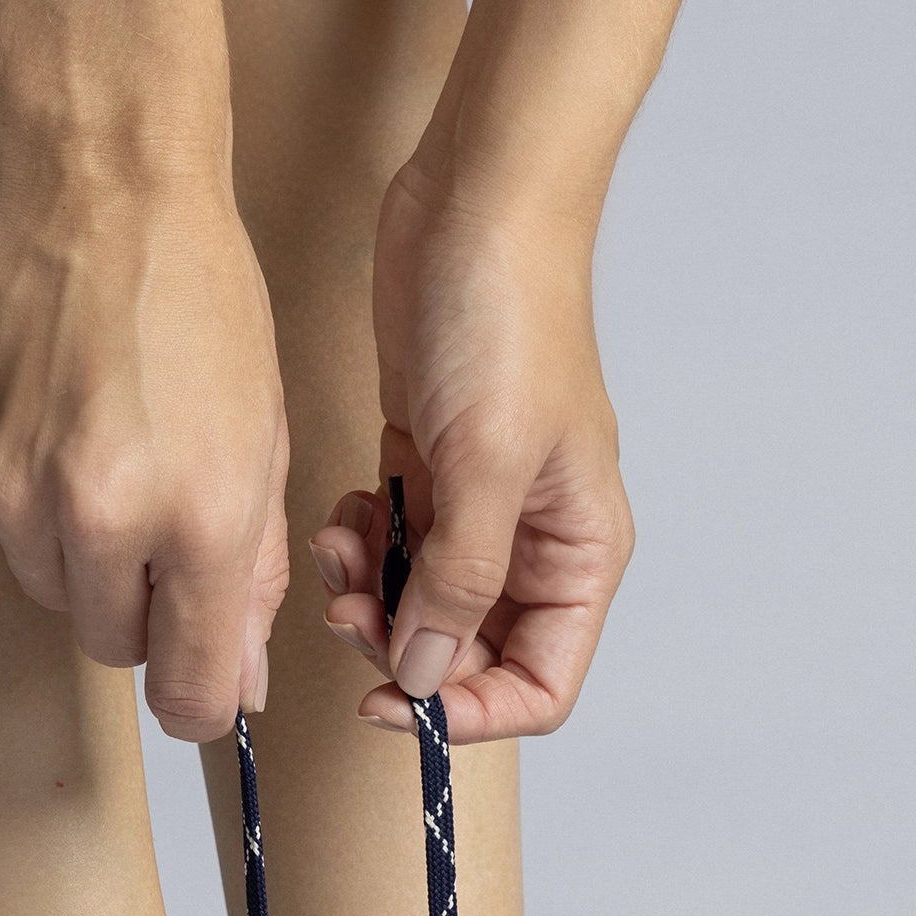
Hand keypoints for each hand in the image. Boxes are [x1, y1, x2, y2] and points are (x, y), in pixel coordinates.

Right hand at [0, 155, 288, 740]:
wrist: (94, 179)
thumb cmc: (198, 295)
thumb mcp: (265, 438)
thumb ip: (252, 572)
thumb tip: (236, 683)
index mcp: (198, 518)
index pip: (187, 689)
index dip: (200, 700)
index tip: (202, 688)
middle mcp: (95, 517)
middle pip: (111, 646)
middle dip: (142, 608)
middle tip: (162, 519)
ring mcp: (8, 487)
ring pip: (47, 588)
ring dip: (81, 550)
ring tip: (106, 446)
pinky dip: (24, 494)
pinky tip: (50, 415)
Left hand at [311, 159, 634, 742]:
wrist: (476, 203)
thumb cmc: (505, 317)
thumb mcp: (483, 467)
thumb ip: (457, 584)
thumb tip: (428, 678)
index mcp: (578, 551)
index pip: (540, 684)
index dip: (471, 712)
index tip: (395, 701)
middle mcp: (535, 539)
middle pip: (469, 652)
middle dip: (403, 646)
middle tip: (348, 613)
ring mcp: (480, 503)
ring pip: (420, 601)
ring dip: (372, 594)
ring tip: (337, 550)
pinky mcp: (431, 464)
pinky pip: (392, 543)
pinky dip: (362, 543)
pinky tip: (343, 509)